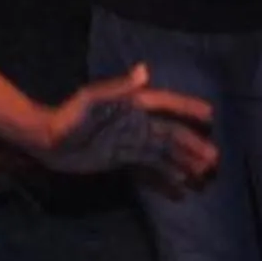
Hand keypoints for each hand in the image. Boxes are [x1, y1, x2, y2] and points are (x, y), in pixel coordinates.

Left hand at [39, 64, 217, 189]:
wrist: (46, 141)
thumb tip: (145, 70)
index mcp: (131, 105)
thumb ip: (118, 88)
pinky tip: (181, 189)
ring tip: (205, 175)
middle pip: (171, 133)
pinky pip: (149, 168)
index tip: (210, 115)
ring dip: (185, 162)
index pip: (165, 104)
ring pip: (164, 152)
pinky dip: (165, 178)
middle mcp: (134, 122)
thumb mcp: (92, 100)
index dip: (187, 108)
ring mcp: (129, 141)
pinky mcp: (121, 158)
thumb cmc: (68, 116)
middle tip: (215, 159)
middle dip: (193, 145)